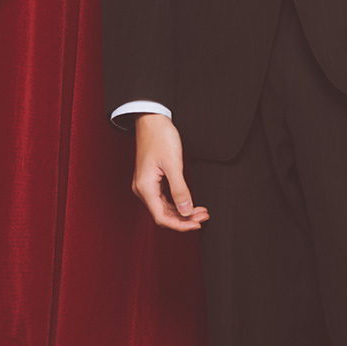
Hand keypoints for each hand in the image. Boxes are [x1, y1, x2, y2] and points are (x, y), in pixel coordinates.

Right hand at [132, 114, 208, 230]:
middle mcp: (142, 190)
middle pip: (163, 215)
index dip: (180, 224)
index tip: (197, 223)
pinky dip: (177, 203)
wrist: (152, 120)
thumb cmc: (160, 137)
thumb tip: (186, 211)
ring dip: (182, 212)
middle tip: (204, 216)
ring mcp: (145, 186)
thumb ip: (180, 190)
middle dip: (184, 219)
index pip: (162, 217)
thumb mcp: (173, 164)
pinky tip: (189, 203)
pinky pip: (163, 199)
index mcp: (145, 188)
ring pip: (164, 208)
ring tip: (201, 211)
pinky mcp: (150, 181)